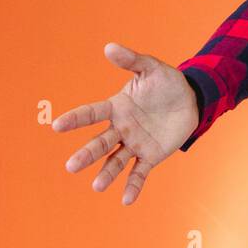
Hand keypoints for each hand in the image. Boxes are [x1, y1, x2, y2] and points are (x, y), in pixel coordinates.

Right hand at [52, 42, 199, 205]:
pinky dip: (133, 186)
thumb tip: (109, 47)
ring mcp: (134, 143)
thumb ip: (132, 60)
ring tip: (96, 186)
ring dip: (106, 174)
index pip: (92, 113)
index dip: (75, 119)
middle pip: (100, 142)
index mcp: (117, 107)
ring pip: (115, 160)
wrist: (190, 100)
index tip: (56, 125)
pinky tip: (126, 200)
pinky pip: (139, 173)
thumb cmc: (166, 83)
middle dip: (86, 154)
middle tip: (71, 166)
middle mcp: (121, 128)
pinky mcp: (150, 156)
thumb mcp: (151, 69)